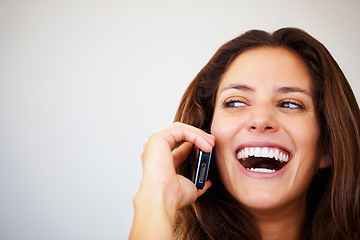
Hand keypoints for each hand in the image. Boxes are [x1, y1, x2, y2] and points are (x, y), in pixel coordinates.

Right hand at [129, 122, 214, 239]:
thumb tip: (207, 183)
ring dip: (198, 134)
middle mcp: (156, 151)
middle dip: (197, 135)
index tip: (208, 148)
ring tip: (210, 143)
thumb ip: (198, 183)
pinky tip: (205, 145)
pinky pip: (180, 130)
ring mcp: (155, 143)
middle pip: (178, 133)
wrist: (163, 198)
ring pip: (180, 129)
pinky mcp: (159, 139)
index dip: (195, 144)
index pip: (178, 146)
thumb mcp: (190, 188)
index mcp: (160, 161)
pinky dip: (195, 135)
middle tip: (211, 141)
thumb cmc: (172, 196)